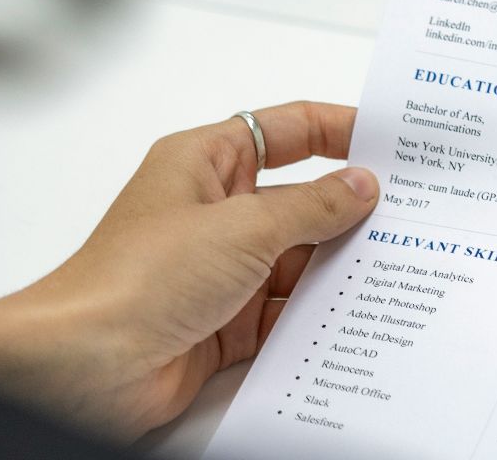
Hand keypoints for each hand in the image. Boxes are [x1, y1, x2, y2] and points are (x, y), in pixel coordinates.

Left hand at [0, 101, 378, 440]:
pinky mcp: (224, 322)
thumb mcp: (243, 228)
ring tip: (396, 265)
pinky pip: (285, 311)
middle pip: (298, 199)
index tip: (390, 139)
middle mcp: (212, 211)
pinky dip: (316, 315)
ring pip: (297, 259)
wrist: (86, 367)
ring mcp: (219, 269)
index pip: (285, 131)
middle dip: (348, 208)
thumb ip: (311, 207)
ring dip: (336, 267)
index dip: (338, 129)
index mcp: (205, 163)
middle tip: (410, 211)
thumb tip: (360, 186)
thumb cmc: (135, 280)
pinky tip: (355, 315)